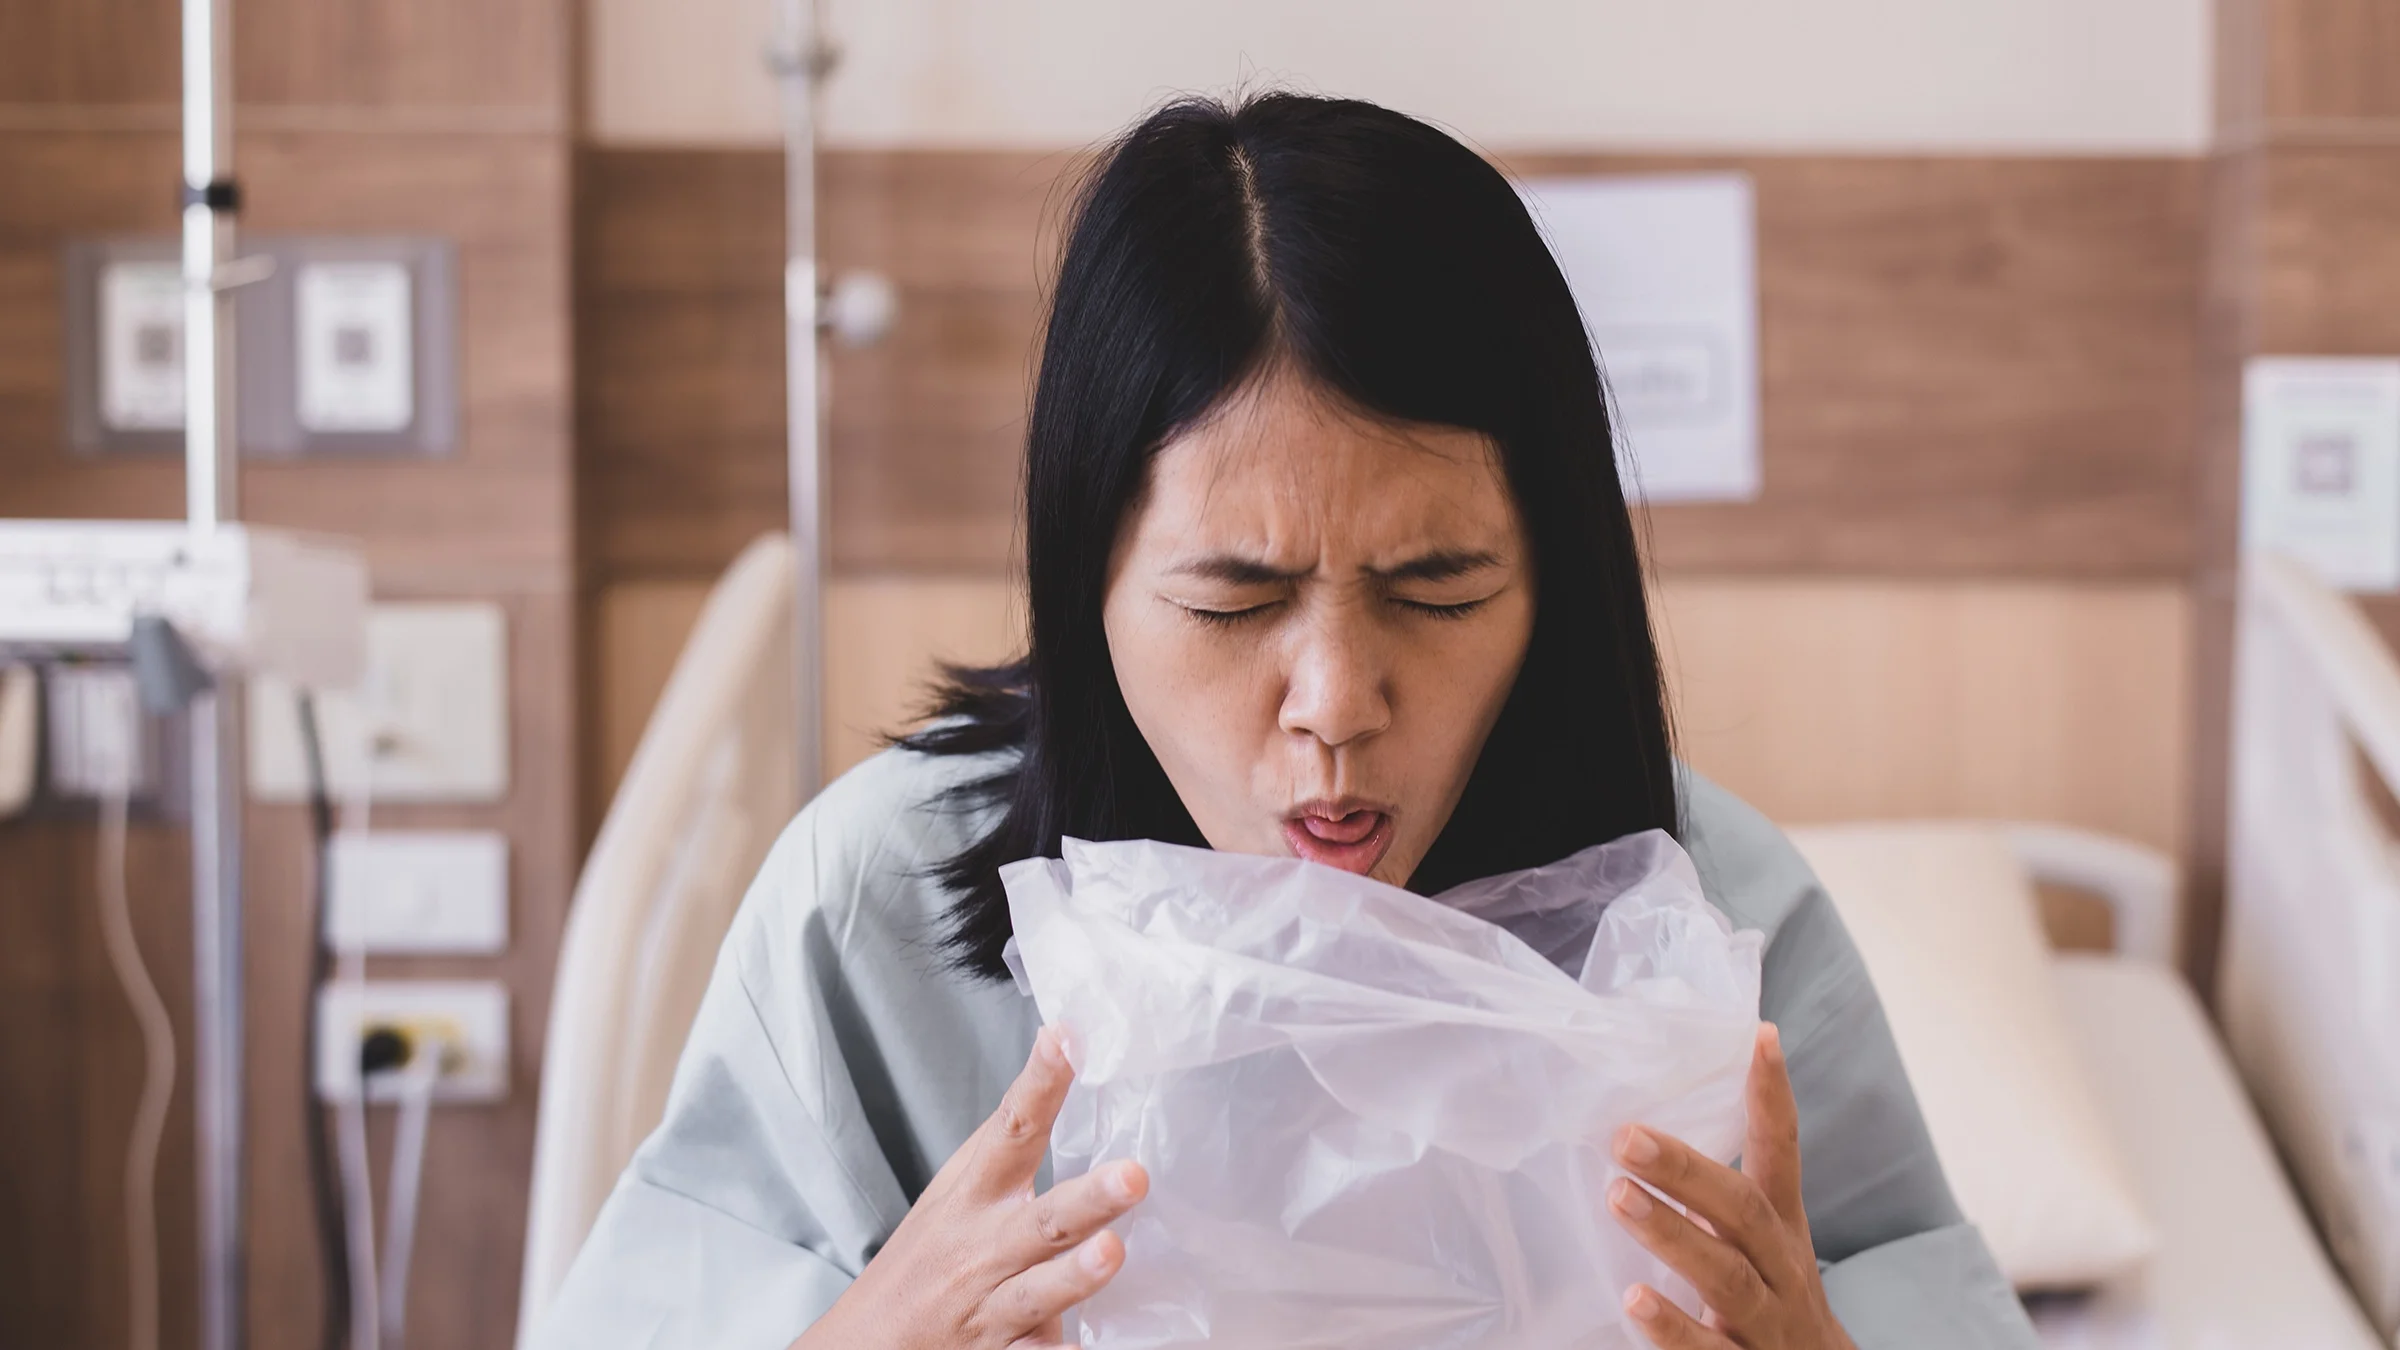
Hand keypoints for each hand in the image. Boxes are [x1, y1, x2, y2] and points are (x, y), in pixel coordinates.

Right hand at [794, 1026, 1147, 1349]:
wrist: (862, 1345)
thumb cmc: (924, 1261)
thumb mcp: (957, 1192)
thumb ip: (1010, 1148)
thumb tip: (1065, 1061)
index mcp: (975, 1196)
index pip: (1011, 1129)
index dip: (1041, 1084)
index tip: (1066, 1039)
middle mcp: (982, 1248)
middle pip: (1041, 1221)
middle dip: (1086, 1200)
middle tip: (1132, 1175)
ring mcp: (988, 1306)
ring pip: (1037, 1291)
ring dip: (1074, 1275)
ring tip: (1111, 1252)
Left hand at [1608, 1024, 1856, 1349]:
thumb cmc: (1768, 1300)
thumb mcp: (1756, 1241)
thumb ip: (1715, 1194)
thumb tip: (1643, 1127)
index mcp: (1778, 1226)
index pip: (1780, 1153)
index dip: (1772, 1097)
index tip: (1758, 1037)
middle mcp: (1779, 1268)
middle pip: (1742, 1212)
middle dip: (1686, 1171)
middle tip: (1627, 1137)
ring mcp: (1765, 1321)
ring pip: (1726, 1277)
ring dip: (1672, 1236)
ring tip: (1620, 1197)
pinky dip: (1674, 1327)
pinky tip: (1636, 1301)